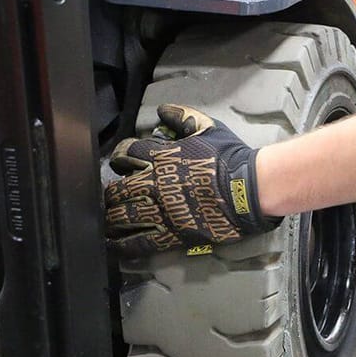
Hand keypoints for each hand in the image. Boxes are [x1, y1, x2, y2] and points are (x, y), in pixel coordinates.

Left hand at [105, 105, 280, 256]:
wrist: (250, 188)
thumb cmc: (230, 157)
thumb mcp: (207, 128)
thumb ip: (182, 117)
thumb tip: (163, 111)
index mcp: (161, 157)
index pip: (127, 154)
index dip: (121, 157)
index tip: (121, 163)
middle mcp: (156, 184)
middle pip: (119, 189)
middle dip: (111, 193)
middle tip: (109, 197)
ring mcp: (163, 211)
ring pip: (124, 216)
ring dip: (111, 218)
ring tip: (106, 221)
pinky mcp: (173, 233)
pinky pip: (142, 241)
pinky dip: (124, 244)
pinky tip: (113, 245)